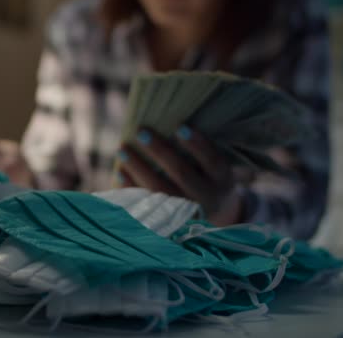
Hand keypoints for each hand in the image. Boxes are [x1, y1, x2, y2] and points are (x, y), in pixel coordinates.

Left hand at [117, 126, 242, 225]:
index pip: (212, 160)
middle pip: (182, 173)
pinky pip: (146, 205)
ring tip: (122, 150)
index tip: (179, 126)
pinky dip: (131, 188)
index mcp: (222, 179)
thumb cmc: (206, 177)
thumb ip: (197, 150)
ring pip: (160, 191)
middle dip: (160, 151)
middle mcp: (207, 197)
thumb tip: (163, 119)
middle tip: (140, 131)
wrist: (212, 217)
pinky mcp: (169, 223)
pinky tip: (120, 172)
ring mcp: (187, 213)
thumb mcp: (212, 166)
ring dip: (139, 168)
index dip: (197, 144)